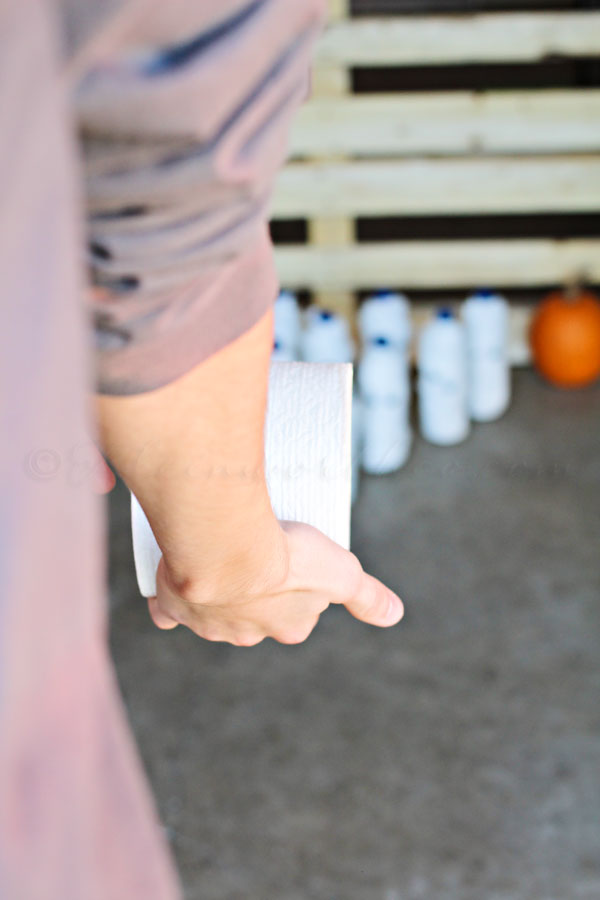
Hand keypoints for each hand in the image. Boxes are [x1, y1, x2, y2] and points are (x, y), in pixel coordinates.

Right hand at [147, 520, 403, 644]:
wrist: (224, 547)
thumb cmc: (285, 555)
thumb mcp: (341, 570)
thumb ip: (366, 594)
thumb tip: (396, 615)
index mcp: (286, 626)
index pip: (296, 614)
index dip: (295, 588)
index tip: (289, 560)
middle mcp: (247, 632)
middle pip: (253, 614)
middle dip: (252, 591)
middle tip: (252, 552)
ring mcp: (208, 623)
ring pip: (211, 611)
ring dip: (213, 590)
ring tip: (217, 553)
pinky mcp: (174, 607)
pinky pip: (169, 610)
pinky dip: (169, 600)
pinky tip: (172, 576)